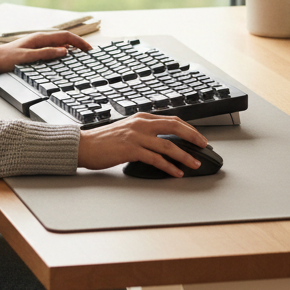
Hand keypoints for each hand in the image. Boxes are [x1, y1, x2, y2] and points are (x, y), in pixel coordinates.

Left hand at [0, 31, 92, 74]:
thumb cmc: (6, 59)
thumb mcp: (26, 57)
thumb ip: (45, 53)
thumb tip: (65, 51)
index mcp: (40, 38)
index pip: (66, 36)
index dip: (79, 42)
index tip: (89, 50)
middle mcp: (41, 40)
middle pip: (65, 40)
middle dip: (78, 46)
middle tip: (89, 55)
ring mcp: (38, 46)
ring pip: (60, 46)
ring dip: (71, 50)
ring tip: (81, 59)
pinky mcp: (35, 52)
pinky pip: (53, 51)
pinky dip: (62, 55)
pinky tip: (65, 62)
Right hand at [77, 113, 207, 177]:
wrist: (85, 146)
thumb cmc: (104, 140)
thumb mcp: (127, 129)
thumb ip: (144, 131)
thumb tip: (164, 140)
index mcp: (142, 118)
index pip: (172, 119)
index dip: (189, 128)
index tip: (199, 136)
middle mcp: (141, 124)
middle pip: (175, 127)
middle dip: (193, 136)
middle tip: (204, 146)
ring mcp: (136, 137)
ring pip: (168, 146)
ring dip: (185, 156)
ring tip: (195, 163)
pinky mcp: (131, 150)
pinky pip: (156, 159)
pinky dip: (169, 167)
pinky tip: (176, 172)